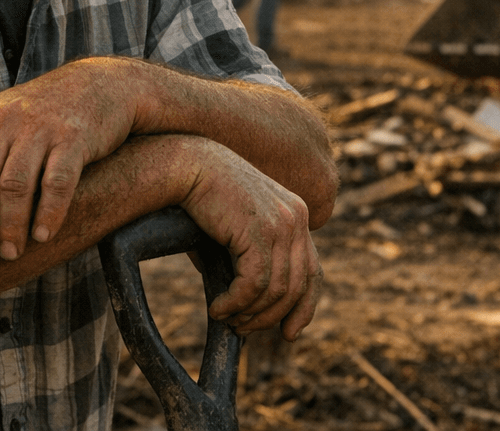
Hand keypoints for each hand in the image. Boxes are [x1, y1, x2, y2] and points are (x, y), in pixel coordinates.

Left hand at [0, 59, 139, 266]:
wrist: (100, 85)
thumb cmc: (38, 108)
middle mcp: (3, 121)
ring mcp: (39, 128)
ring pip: (15, 185)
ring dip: (10, 226)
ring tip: (9, 254)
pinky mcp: (74, 138)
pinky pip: (57, 182)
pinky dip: (48, 213)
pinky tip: (42, 236)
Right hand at [180, 140, 322, 340]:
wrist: (186, 166)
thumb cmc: (203, 199)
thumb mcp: (238, 232)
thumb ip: (250, 261)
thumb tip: (248, 307)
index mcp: (296, 214)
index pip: (313, 271)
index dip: (305, 307)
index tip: (291, 334)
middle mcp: (297, 217)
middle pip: (297, 286)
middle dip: (271, 317)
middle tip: (244, 330)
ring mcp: (283, 223)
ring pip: (276, 289)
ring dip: (250, 313)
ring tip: (227, 319)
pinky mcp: (260, 230)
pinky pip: (254, 283)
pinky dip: (236, 303)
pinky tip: (218, 308)